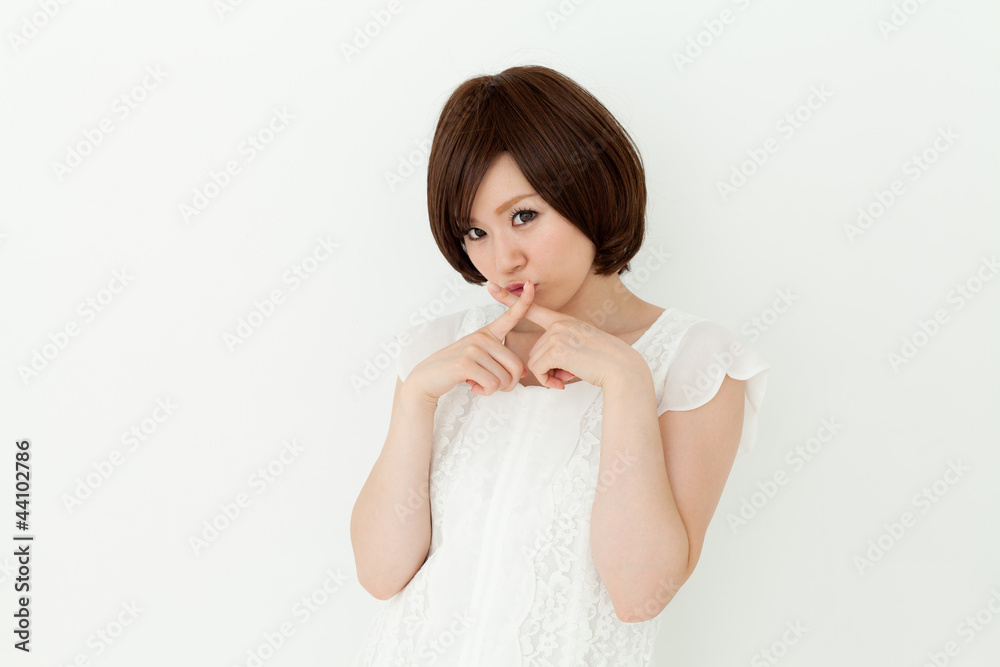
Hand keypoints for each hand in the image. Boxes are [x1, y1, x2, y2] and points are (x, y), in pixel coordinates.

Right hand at [405, 279, 537, 399]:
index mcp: (487, 333)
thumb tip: (524, 373)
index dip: (524, 300)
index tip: (530, 284)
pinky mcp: (466, 363)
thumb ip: (501, 363)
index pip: (510, 316)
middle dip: (509, 384)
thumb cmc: (456, 370)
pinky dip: (485, 392)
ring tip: (478, 383)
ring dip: (494, 389)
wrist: (427, 378)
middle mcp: (482, 337)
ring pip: (504, 379)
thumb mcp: (480, 360)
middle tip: (493, 385)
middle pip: (516, 366)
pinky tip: (473, 386)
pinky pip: (492, 385)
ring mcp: (473, 348)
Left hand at [485, 280, 631, 389]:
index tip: (491, 287)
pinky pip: (538, 369)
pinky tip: (562, 382)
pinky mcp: (556, 349)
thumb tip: (543, 369)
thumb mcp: (580, 349)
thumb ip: (559, 352)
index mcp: (564, 321)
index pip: (533, 307)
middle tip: (567, 373)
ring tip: (569, 376)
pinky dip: (547, 380)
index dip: (510, 297)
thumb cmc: (604, 362)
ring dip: (549, 375)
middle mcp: (559, 324)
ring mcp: (557, 335)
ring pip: (535, 361)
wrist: (621, 368)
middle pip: (535, 351)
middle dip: (547, 368)